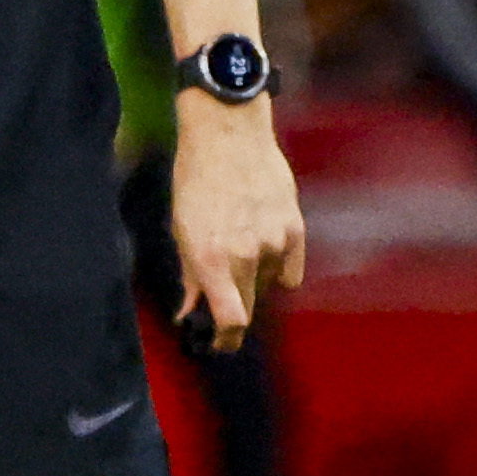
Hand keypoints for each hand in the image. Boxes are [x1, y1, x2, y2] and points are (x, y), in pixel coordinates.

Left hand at [166, 104, 306, 347]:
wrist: (227, 133)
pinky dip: (278, 267)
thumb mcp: (181, 228)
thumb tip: (189, 312)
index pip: (230, 320)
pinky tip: (264, 246)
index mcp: (211, 257)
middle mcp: (245, 254)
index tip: (219, 343)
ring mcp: (274, 242)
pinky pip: (290, 271)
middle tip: (224, 303)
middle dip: (234, 313)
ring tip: (239, 244)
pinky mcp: (295, 229)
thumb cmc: (196, 178)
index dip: (225, 339)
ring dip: (254, 280)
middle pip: (249, 308)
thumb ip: (190, 274)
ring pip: (268, 285)